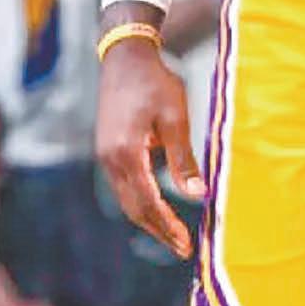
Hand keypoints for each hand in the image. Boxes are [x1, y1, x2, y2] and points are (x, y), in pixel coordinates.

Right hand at [96, 39, 204, 258]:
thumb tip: (199, 194)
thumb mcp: (175, 117)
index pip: (147, 202)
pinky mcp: (107, 150)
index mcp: (126, 153)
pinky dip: (141, 201)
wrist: (126, 57)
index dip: (167, 225)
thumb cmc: (155, 82)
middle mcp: (110, 160)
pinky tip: (158, 206)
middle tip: (182, 248)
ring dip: (149, 218)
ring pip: (126, 199)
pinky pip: (124, 186)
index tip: (185, 244)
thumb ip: (183, 158)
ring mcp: (105, 156)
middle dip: (158, 230)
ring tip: (173, 234)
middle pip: (134, 208)